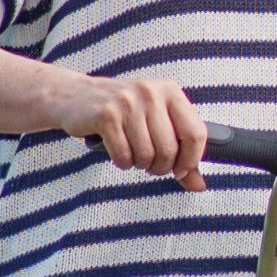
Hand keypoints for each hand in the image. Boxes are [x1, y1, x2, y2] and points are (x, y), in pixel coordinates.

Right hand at [62, 72, 206, 189]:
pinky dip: (122, 162)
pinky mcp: (106, 115)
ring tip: (133, 154)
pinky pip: (124, 156)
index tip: (180, 170)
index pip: (196, 133)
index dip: (190, 160)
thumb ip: (182, 154)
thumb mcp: (157, 124)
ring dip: (140, 164)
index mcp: (171, 91)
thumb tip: (199, 185)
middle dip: (161, 167)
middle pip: (170, 149)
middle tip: (151, 165)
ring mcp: (128, 102)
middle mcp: (151, 93)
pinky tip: (118, 152)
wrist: (77, 97)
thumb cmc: (124, 113)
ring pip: (147, 155)